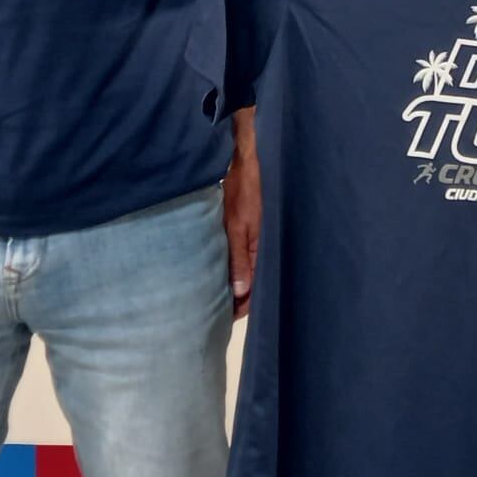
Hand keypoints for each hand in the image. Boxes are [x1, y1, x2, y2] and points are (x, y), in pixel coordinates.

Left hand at [224, 111, 261, 319]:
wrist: (244, 157)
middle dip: (238, 298)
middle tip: (216, 314)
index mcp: (262, 249)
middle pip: (251, 282)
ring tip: (215, 297)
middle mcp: (260, 246)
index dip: (242, 306)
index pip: (255, 288)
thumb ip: (238, 258)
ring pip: (245, 269)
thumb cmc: (243, 189)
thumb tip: (240, 293)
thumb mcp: (238, 225)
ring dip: (234, 282)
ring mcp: (253, 236)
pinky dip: (232, 266)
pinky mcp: (246, 227)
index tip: (224, 320)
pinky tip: (219, 270)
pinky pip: (240, 255)